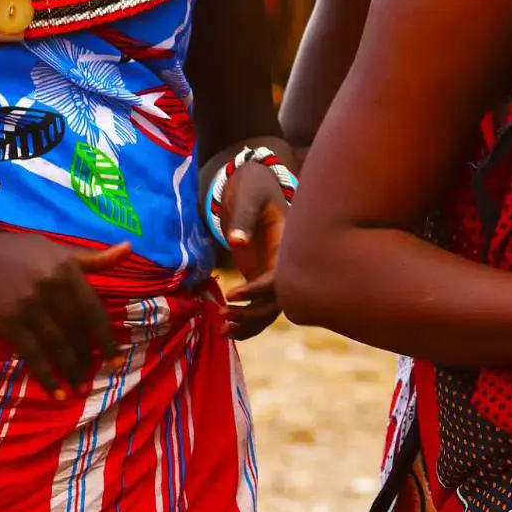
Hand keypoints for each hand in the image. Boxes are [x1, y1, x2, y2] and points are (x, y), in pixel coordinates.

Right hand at [0, 231, 131, 396]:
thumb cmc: (17, 252)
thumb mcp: (55, 249)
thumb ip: (92, 258)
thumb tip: (129, 248)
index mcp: (65, 269)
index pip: (93, 310)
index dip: (107, 339)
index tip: (116, 359)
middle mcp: (50, 287)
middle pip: (77, 332)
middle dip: (87, 358)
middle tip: (94, 375)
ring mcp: (28, 307)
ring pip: (58, 347)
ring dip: (72, 371)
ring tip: (80, 387)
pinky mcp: (9, 324)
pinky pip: (33, 356)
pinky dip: (47, 377)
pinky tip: (57, 392)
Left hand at [219, 150, 296, 340]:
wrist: (255, 181)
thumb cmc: (253, 185)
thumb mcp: (249, 196)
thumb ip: (243, 217)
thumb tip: (236, 241)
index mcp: (288, 244)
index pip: (279, 277)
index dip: (258, 290)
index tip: (232, 294)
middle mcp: (286, 262)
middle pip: (276, 300)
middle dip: (252, 314)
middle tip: (223, 317)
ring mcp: (275, 270)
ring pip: (269, 308)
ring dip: (249, 323)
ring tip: (222, 330)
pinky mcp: (264, 275)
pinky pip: (261, 304)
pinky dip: (248, 320)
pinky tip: (229, 328)